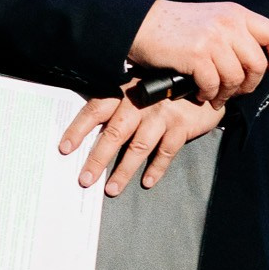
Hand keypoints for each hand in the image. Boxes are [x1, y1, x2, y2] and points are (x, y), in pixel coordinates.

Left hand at [59, 95, 225, 194]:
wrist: (203, 80)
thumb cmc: (164, 88)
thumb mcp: (139, 87)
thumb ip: (119, 103)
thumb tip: (92, 130)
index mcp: (125, 91)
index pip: (95, 109)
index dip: (78, 129)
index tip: (64, 149)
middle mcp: (141, 101)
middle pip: (114, 132)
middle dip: (97, 158)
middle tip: (84, 179)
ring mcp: (161, 113)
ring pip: (139, 146)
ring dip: (124, 170)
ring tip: (111, 189)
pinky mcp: (181, 125)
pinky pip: (166, 151)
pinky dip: (157, 168)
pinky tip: (147, 182)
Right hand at [127, 0, 268, 102]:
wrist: (142, 23)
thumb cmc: (176, 26)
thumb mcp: (213, 19)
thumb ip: (235, 34)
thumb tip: (255, 62)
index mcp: (236, 13)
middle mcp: (229, 23)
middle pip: (257, 64)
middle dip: (249, 84)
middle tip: (237, 91)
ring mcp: (214, 39)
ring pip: (236, 78)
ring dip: (227, 94)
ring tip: (216, 96)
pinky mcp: (197, 54)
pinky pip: (214, 84)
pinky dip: (208, 94)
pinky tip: (201, 93)